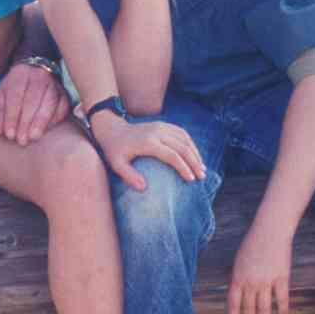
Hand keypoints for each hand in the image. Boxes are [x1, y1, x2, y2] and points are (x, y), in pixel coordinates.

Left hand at [0, 59, 71, 144]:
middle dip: (26, 122)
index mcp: (20, 74)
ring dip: (41, 122)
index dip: (11, 116)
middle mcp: (38, 76)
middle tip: (21, 140)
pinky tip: (47, 130)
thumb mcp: (1, 94)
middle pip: (32, 99)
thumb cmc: (15, 88)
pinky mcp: (65, 93)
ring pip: (49, 102)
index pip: (15, 96)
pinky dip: (55, 119)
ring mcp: (54, 83)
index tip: (9, 134)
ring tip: (34, 137)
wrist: (35, 71)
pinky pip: (63, 106)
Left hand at [90, 114, 204, 190]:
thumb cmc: (115, 150)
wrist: (112, 129)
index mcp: (148, 142)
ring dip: (195, 153)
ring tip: (202, 168)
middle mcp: (157, 132)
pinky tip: (195, 156)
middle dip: (194, 162)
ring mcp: (161, 126)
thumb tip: (144, 189)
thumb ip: (129, 176)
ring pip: (185, 139)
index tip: (191, 179)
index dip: (183, 167)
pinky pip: (181, 133)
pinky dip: (191, 145)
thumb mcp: (116, 164)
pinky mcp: (163, 125)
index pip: (171, 155)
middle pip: (182, 147)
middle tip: (201, 176)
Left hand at [228, 217, 294, 313]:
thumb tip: (239, 293)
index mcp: (238, 277)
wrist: (270, 231)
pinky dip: (282, 307)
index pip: (233, 302)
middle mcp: (251, 282)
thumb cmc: (253, 243)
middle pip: (249, 306)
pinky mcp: (282, 277)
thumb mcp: (239, 261)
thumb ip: (239, 277)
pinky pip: (282, 297)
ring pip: (265, 306)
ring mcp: (267, 281)